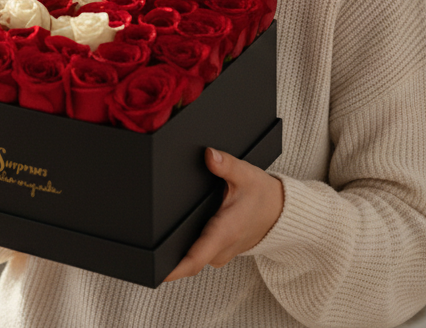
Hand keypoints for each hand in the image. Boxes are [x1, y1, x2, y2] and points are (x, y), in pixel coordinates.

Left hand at [163, 147, 283, 281]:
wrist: (281, 212)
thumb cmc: (264, 196)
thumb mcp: (246, 175)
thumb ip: (226, 165)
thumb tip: (209, 155)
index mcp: (224, 232)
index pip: (194, 260)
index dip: (173, 269)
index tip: (155, 271)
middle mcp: (222, 248)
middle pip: (188, 262)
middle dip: (167, 258)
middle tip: (144, 247)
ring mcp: (222, 253)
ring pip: (194, 259)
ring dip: (178, 253)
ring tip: (157, 237)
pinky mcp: (221, 251)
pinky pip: (200, 255)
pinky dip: (188, 248)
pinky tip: (177, 235)